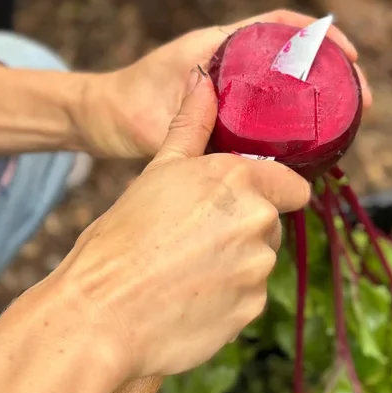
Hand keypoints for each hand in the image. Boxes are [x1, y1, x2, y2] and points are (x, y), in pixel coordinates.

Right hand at [58, 73, 310, 377]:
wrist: (100, 313)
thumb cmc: (120, 238)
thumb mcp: (156, 172)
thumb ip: (190, 126)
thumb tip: (205, 80)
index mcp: (237, 179)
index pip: (291, 185)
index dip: (269, 192)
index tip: (239, 202)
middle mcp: (258, 221)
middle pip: (270, 224)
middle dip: (242, 229)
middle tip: (191, 239)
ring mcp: (258, 270)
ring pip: (258, 263)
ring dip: (234, 266)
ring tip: (184, 271)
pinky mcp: (252, 311)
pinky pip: (248, 300)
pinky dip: (226, 301)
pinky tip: (188, 299)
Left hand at [75, 9, 370, 158]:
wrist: (102, 116)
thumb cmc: (126, 108)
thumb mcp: (155, 116)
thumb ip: (185, 121)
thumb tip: (228, 141)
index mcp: (217, 43)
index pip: (278, 24)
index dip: (319, 34)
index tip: (350, 55)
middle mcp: (230, 56)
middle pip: (295, 51)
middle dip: (335, 69)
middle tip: (363, 99)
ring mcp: (233, 80)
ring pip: (289, 78)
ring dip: (322, 93)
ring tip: (351, 121)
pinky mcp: (231, 104)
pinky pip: (275, 103)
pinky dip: (299, 114)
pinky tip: (316, 141)